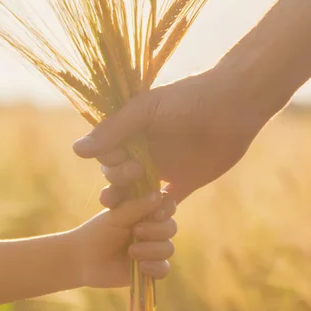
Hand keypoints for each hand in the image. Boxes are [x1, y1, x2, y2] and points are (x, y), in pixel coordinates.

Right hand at [73, 62, 272, 204]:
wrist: (234, 104)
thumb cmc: (188, 99)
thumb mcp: (146, 110)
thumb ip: (114, 130)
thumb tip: (77, 151)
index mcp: (132, 133)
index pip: (108, 156)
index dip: (111, 164)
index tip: (125, 161)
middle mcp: (144, 152)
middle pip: (119, 179)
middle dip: (120, 184)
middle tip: (136, 176)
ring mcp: (164, 169)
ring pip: (138, 195)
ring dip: (133, 205)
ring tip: (134, 211)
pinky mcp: (185, 183)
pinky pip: (167, 204)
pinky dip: (161, 211)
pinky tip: (163, 209)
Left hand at [74, 191, 175, 287]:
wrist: (83, 259)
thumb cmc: (97, 232)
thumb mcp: (116, 217)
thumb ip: (137, 206)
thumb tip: (159, 194)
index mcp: (145, 212)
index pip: (167, 206)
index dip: (167, 209)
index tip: (156, 214)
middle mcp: (152, 229)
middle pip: (171, 227)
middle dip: (156, 231)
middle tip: (135, 232)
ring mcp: (152, 249)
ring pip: (168, 248)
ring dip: (152, 250)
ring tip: (131, 252)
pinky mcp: (149, 269)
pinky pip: (164, 269)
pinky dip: (155, 267)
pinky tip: (140, 267)